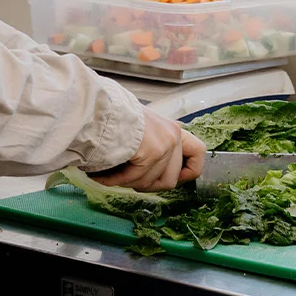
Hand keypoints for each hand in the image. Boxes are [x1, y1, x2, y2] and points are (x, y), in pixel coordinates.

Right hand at [88, 107, 205, 191]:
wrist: (97, 110)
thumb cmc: (111, 120)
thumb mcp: (141, 131)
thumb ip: (154, 147)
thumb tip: (158, 177)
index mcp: (173, 129)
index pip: (199, 152)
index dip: (188, 172)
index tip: (172, 179)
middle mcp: (174, 134)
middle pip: (171, 180)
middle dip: (147, 185)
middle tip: (127, 180)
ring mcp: (167, 144)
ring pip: (151, 183)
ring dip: (128, 183)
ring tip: (110, 172)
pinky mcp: (154, 152)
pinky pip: (137, 179)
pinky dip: (116, 181)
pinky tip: (103, 175)